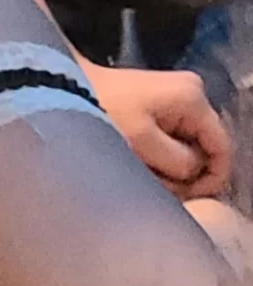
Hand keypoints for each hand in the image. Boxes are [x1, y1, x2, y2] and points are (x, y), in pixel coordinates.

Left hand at [84, 61, 231, 199]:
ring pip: (186, 149)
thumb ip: (178, 163)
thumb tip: (194, 174)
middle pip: (205, 151)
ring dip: (167, 168)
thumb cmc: (101, 111)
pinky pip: (169, 141)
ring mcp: (173, 99)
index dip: (210, 181)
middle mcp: (190, 94)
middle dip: (184, 175)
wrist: (61, 86)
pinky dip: (156, 157)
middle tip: (153, 184)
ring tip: (139, 171)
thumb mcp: (142, 142)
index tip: (185, 199)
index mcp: (193, 98)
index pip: (223, 149)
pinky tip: (135, 161)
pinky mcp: (155, 106)